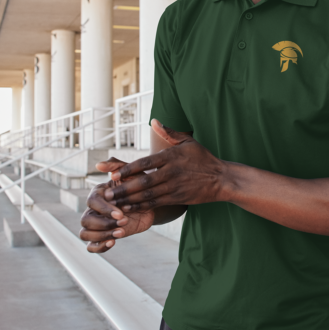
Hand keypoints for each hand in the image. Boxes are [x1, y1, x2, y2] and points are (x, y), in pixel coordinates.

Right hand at [79, 159, 155, 253]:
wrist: (151, 203)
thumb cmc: (140, 185)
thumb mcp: (133, 172)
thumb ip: (117, 166)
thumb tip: (99, 165)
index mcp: (98, 194)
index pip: (92, 202)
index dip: (105, 209)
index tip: (121, 213)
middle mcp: (94, 209)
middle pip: (85, 220)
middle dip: (104, 223)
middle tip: (123, 222)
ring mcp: (98, 224)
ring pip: (85, 233)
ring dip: (102, 235)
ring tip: (120, 232)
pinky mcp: (104, 236)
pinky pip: (91, 246)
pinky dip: (99, 246)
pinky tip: (113, 241)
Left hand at [109, 119, 228, 211]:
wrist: (221, 179)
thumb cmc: (203, 158)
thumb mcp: (188, 141)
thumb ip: (169, 133)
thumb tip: (154, 121)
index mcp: (171, 157)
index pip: (145, 163)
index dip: (128, 170)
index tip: (114, 174)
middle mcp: (171, 172)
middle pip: (143, 181)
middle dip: (124, 188)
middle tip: (107, 192)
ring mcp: (174, 187)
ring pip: (148, 194)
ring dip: (129, 199)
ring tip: (113, 203)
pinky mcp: (177, 198)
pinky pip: (156, 203)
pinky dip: (141, 206)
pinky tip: (129, 208)